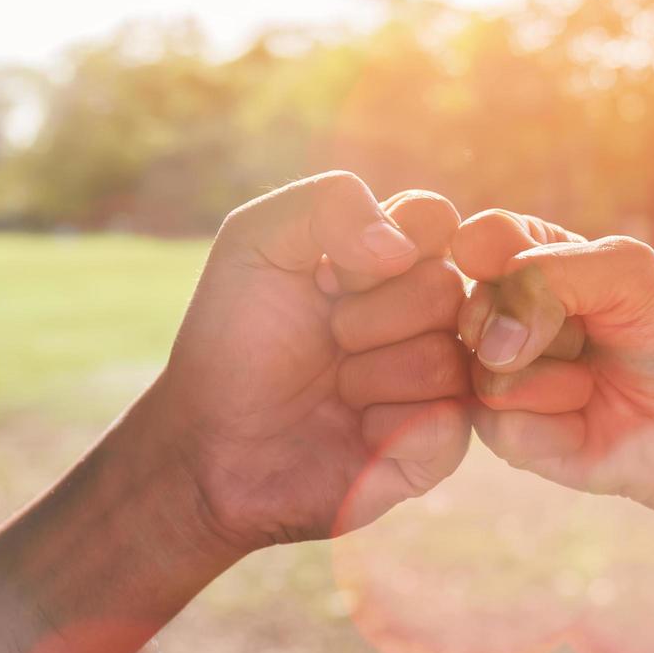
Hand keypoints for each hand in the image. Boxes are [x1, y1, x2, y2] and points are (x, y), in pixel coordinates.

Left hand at [145, 172, 470, 553]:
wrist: (206, 441)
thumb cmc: (234, 340)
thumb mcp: (256, 244)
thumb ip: (328, 203)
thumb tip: (402, 246)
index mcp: (394, 258)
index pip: (435, 220)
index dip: (381, 248)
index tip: (328, 277)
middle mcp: (428, 316)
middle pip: (446, 291)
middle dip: (366, 319)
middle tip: (327, 340)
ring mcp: (438, 383)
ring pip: (447, 361)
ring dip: (369, 377)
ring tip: (334, 390)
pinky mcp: (436, 449)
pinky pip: (446, 426)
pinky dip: (384, 428)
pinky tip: (354, 431)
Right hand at [452, 210, 653, 619]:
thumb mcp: (626, 270)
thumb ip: (546, 275)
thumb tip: (488, 347)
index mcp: (521, 259)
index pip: (477, 239)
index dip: (513, 264)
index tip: (574, 285)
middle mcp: (495, 315)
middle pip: (476, 308)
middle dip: (552, 326)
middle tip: (592, 339)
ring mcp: (490, 375)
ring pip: (487, 370)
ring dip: (560, 379)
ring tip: (591, 382)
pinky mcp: (499, 433)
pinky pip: (503, 424)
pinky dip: (559, 425)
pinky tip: (584, 423)